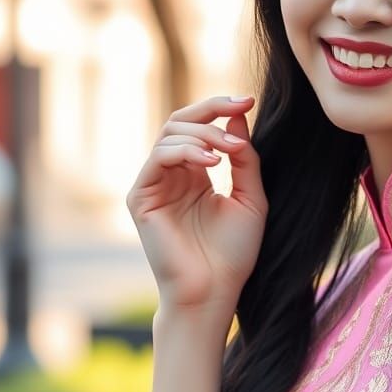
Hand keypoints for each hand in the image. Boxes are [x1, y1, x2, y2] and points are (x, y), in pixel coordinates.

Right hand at [126, 95, 267, 310]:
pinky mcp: (140, 197)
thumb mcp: (250, 198)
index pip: (200, 128)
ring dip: (204, 134)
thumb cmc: (234, 253)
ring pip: (170, 135)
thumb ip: (245, 158)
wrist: (215, 291)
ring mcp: (153, 185)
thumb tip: (238, 116)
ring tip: (230, 149)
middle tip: (239, 106)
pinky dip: (185, 152)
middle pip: (180, 122)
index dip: (221, 109)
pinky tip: (212, 162)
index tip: (249, 100)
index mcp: (194, 174)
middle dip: (211, 110)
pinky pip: (158, 158)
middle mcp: (171, 175)